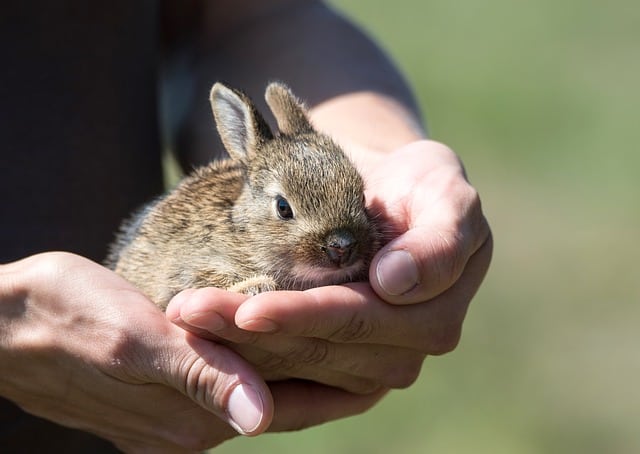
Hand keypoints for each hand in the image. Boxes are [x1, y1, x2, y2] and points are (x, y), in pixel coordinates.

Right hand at [0, 253, 383, 452]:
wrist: (4, 326)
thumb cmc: (64, 319)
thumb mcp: (134, 341)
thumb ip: (201, 379)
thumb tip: (261, 419)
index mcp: (191, 417)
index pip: (289, 406)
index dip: (341, 386)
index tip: (388, 366)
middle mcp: (189, 427)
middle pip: (281, 403)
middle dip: (333, 379)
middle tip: (386, 351)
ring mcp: (173, 415)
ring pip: (258, 393)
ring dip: (301, 370)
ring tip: (347, 342)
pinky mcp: (159, 396)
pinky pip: (229, 383)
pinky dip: (264, 364)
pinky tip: (278, 343)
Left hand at [168, 140, 491, 391]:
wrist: (396, 202)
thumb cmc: (422, 190)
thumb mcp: (447, 197)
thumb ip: (440, 240)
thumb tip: (394, 282)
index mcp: (437, 312)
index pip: (360, 319)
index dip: (305, 316)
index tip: (250, 311)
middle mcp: (410, 351)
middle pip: (321, 348)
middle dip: (253, 333)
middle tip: (190, 312)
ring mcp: (378, 365)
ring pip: (300, 365)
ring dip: (238, 349)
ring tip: (185, 320)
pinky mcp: (347, 370)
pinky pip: (294, 377)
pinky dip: (248, 364)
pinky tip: (205, 347)